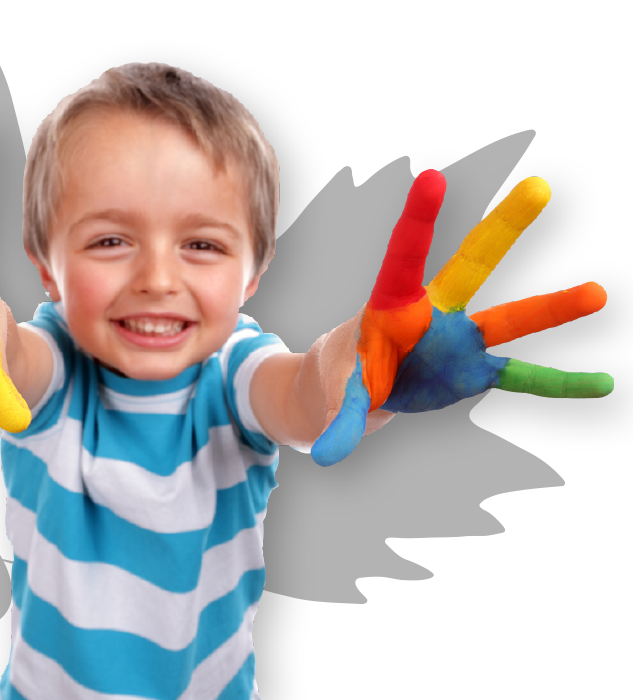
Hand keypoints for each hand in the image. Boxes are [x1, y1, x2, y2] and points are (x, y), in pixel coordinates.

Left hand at [311, 169, 611, 465]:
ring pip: (510, 318)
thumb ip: (343, 418)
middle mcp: (435, 311)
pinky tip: (602, 384)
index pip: (405, 256)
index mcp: (393, 303)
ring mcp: (461, 339)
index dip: (419, 221)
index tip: (432, 178)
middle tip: (538, 188)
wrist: (361, 386)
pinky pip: (521, 375)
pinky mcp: (476, 368)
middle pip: (472, 264)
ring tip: (600, 293)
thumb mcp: (341, 394)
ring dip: (551, 308)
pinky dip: (557, 382)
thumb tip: (325, 454)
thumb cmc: (347, 374)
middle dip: (502, 228)